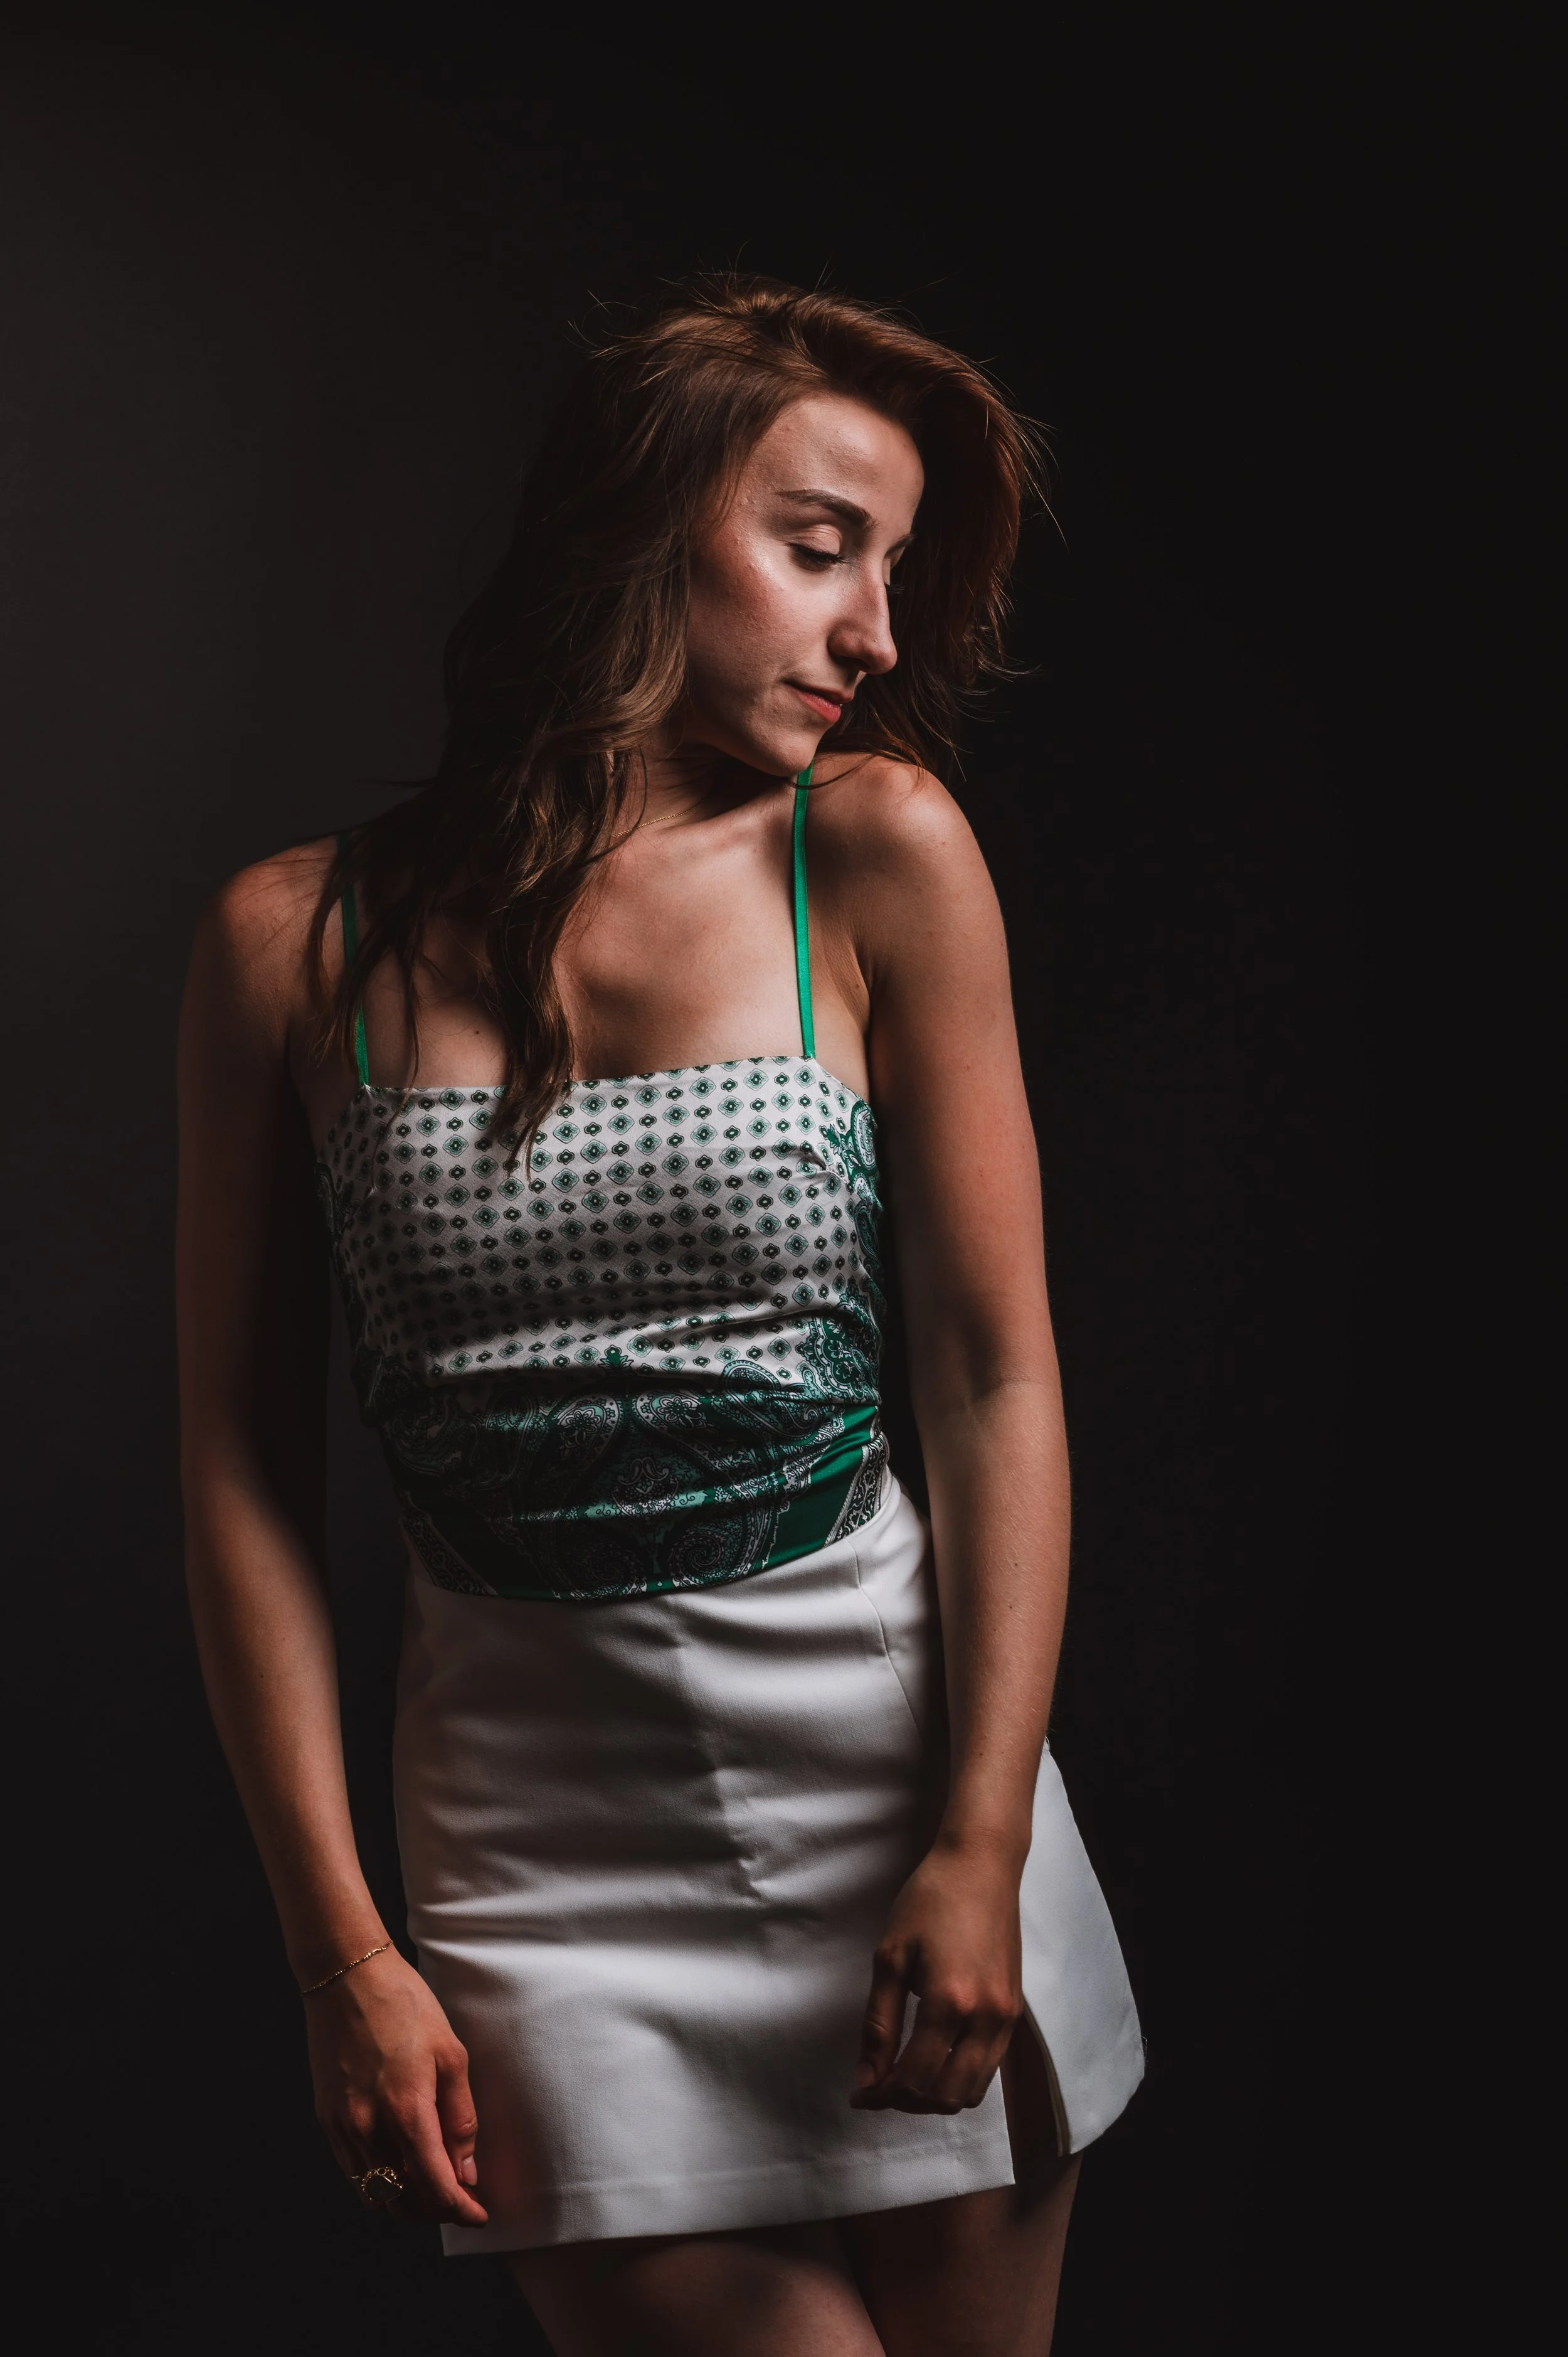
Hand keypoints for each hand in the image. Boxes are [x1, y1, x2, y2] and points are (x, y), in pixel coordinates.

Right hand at [303, 1947, 487, 2225]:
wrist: (347, 1976)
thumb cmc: (405, 2005)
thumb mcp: (450, 2054)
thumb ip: (460, 2118)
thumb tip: (466, 2171)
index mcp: (405, 2110)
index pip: (435, 2187)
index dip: (460, 2209)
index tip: (478, 2214)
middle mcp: (368, 2127)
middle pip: (402, 2202)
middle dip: (435, 2211)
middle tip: (460, 2199)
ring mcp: (342, 2126)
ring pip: (374, 2194)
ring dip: (406, 2201)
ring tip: (432, 2184)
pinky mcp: (325, 2119)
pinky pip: (352, 2172)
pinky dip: (379, 2181)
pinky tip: (399, 2162)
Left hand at [851, 1832, 1024, 2114]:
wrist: (981, 1866)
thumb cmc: (930, 1900)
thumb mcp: (890, 1957)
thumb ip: (878, 2024)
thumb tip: (866, 2080)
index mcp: (949, 2002)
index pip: (914, 2078)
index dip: (881, 2094)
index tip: (859, 2092)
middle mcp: (985, 2018)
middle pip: (946, 2096)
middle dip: (907, 2101)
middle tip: (879, 2085)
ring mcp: (1006, 2017)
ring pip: (972, 2090)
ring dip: (935, 2096)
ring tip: (905, 2075)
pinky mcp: (1015, 2011)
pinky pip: (989, 2067)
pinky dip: (960, 2078)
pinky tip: (935, 2057)